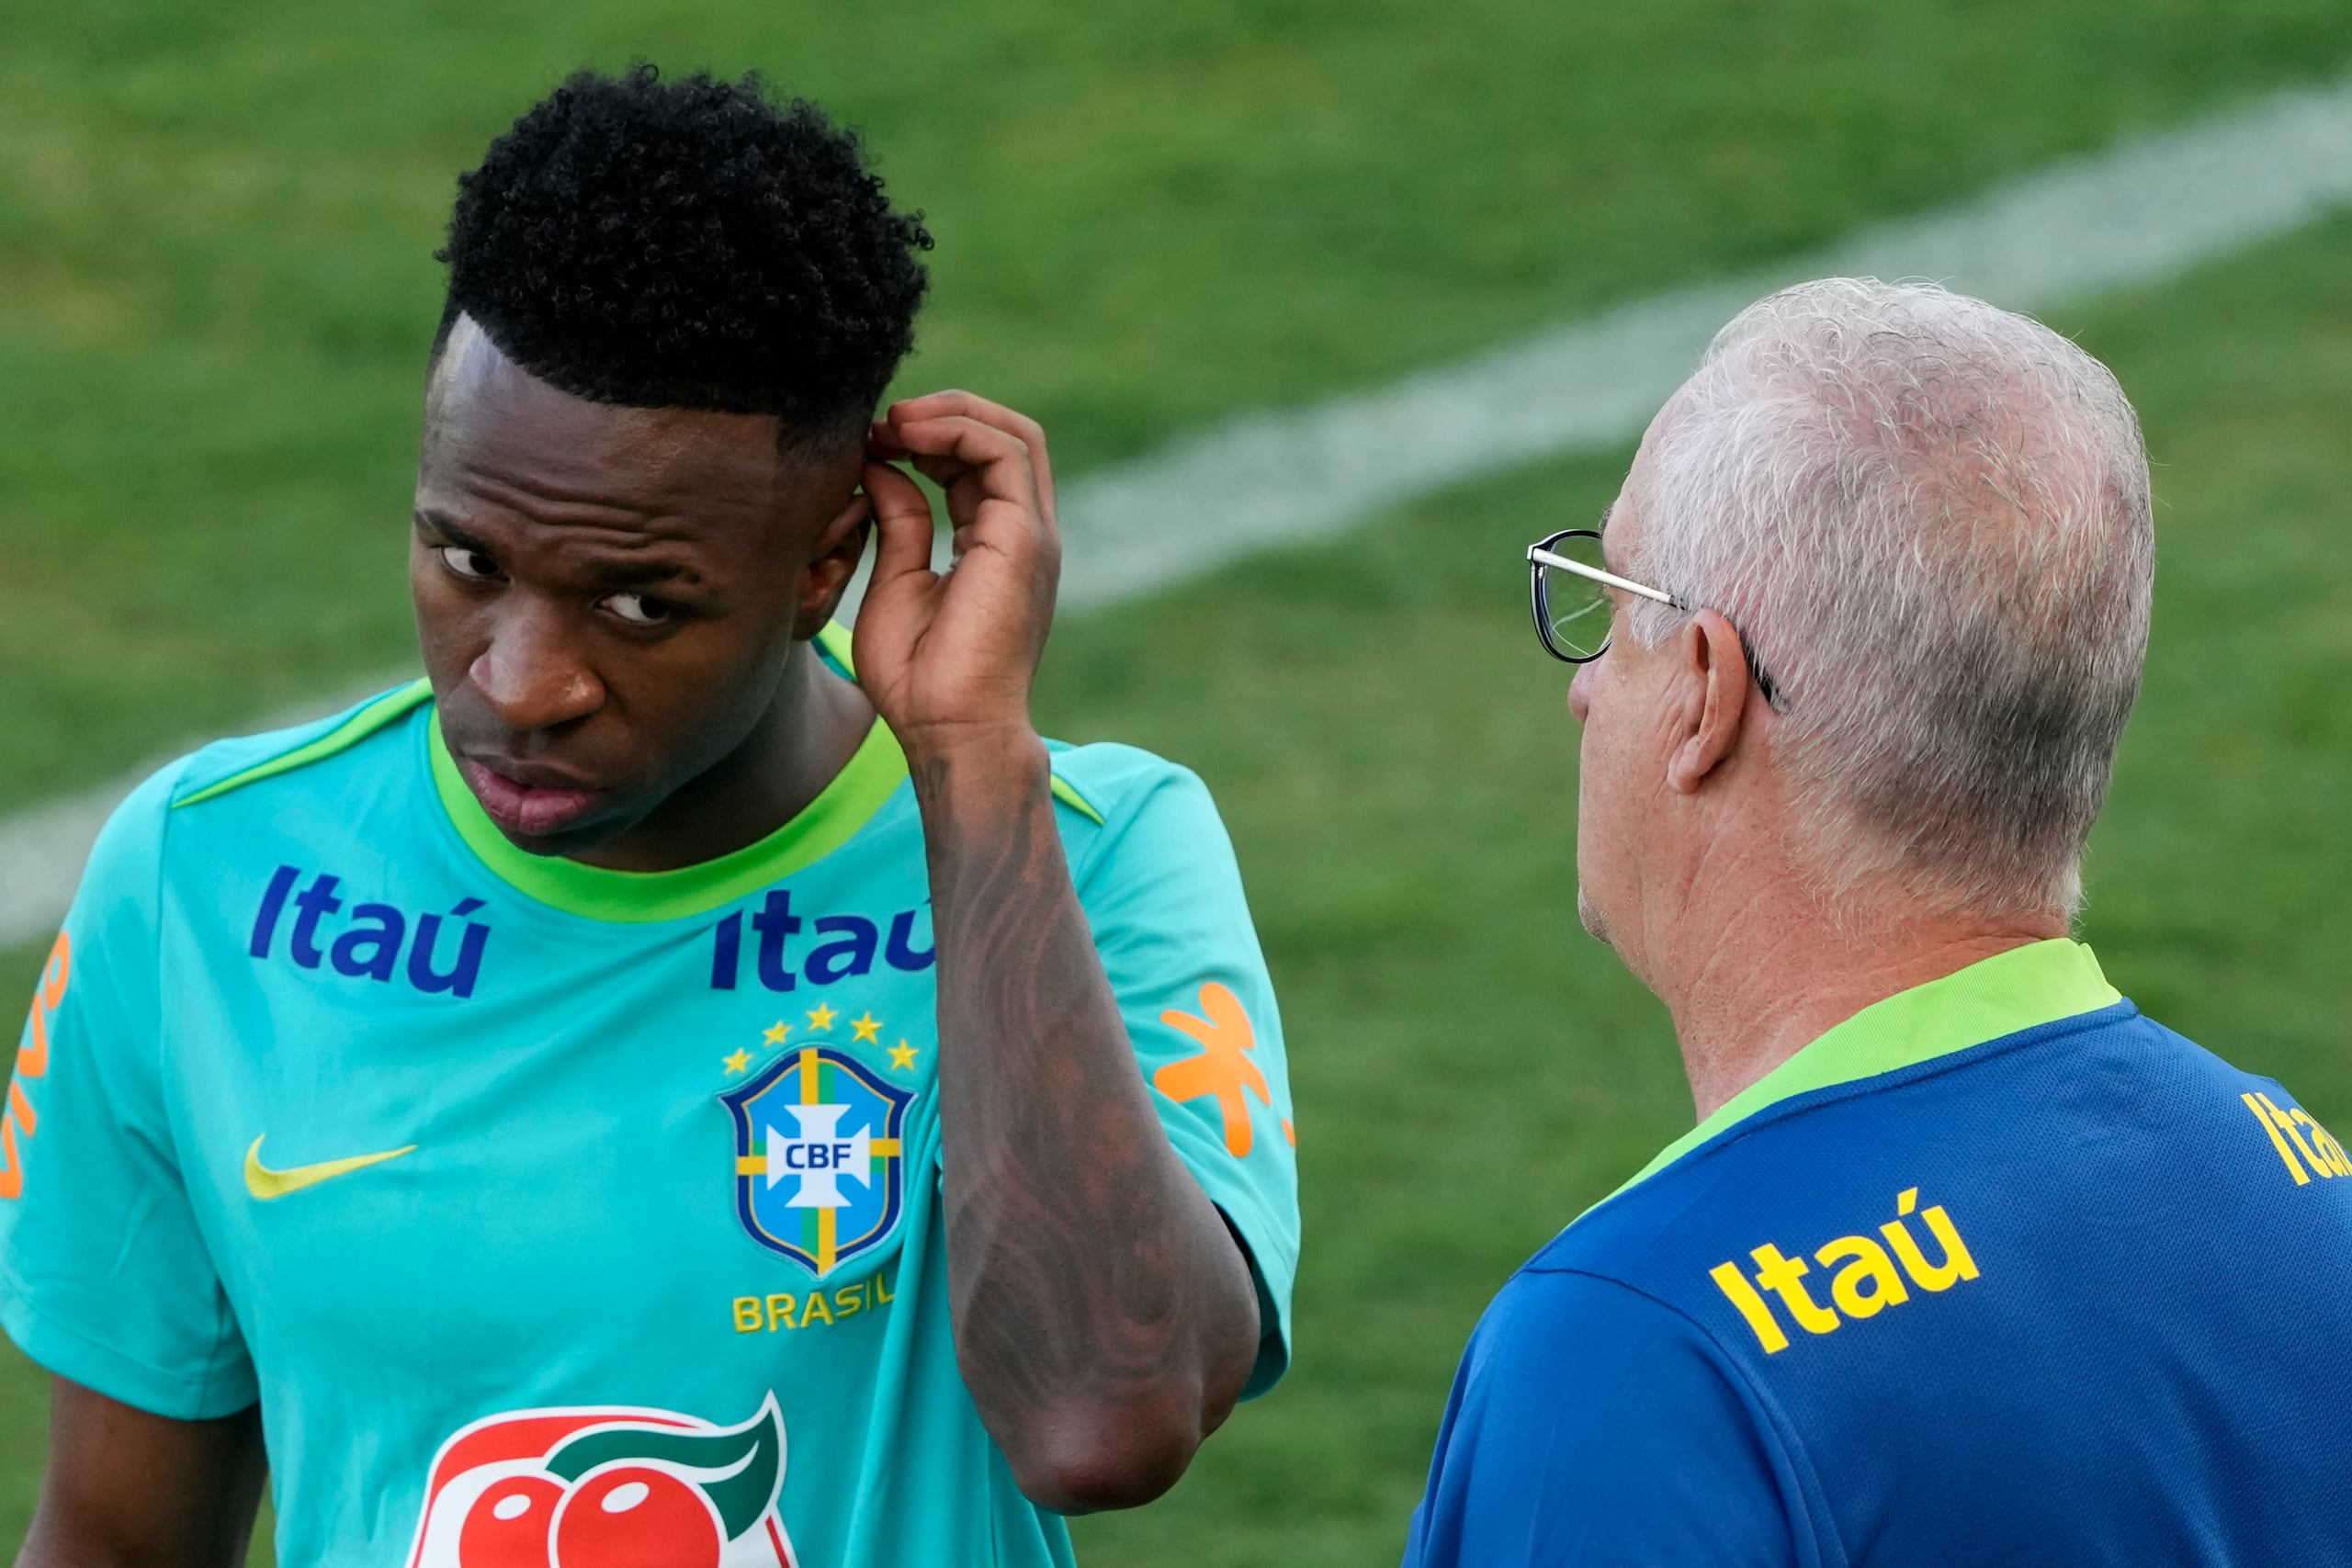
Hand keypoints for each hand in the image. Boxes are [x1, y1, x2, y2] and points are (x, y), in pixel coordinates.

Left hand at [852, 391, 1059, 761]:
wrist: (949, 729)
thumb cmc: (920, 680)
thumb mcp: (895, 584)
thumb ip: (899, 524)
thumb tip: (881, 468)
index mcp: (997, 546)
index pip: (980, 463)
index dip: (930, 437)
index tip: (874, 444)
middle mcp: (1024, 534)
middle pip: (1006, 437)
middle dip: (945, 413)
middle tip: (884, 421)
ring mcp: (1031, 535)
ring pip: (1013, 435)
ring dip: (949, 414)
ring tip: (892, 423)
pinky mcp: (1024, 539)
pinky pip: (1003, 454)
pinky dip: (956, 430)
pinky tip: (906, 439)